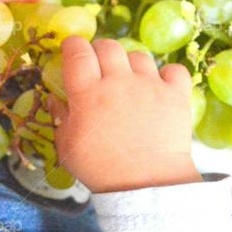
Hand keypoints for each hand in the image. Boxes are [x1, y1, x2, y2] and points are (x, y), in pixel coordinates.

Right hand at [49, 37, 200, 192]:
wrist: (146, 186)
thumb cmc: (101, 169)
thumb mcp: (67, 146)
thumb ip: (60, 117)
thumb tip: (56, 98)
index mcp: (88, 93)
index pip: (77, 52)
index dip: (73, 46)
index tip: (71, 51)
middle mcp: (119, 82)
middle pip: (108, 46)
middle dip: (99, 50)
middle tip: (99, 66)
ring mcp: (149, 86)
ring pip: (138, 56)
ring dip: (130, 64)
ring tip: (129, 81)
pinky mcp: (175, 95)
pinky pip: (174, 71)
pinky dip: (167, 75)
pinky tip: (160, 87)